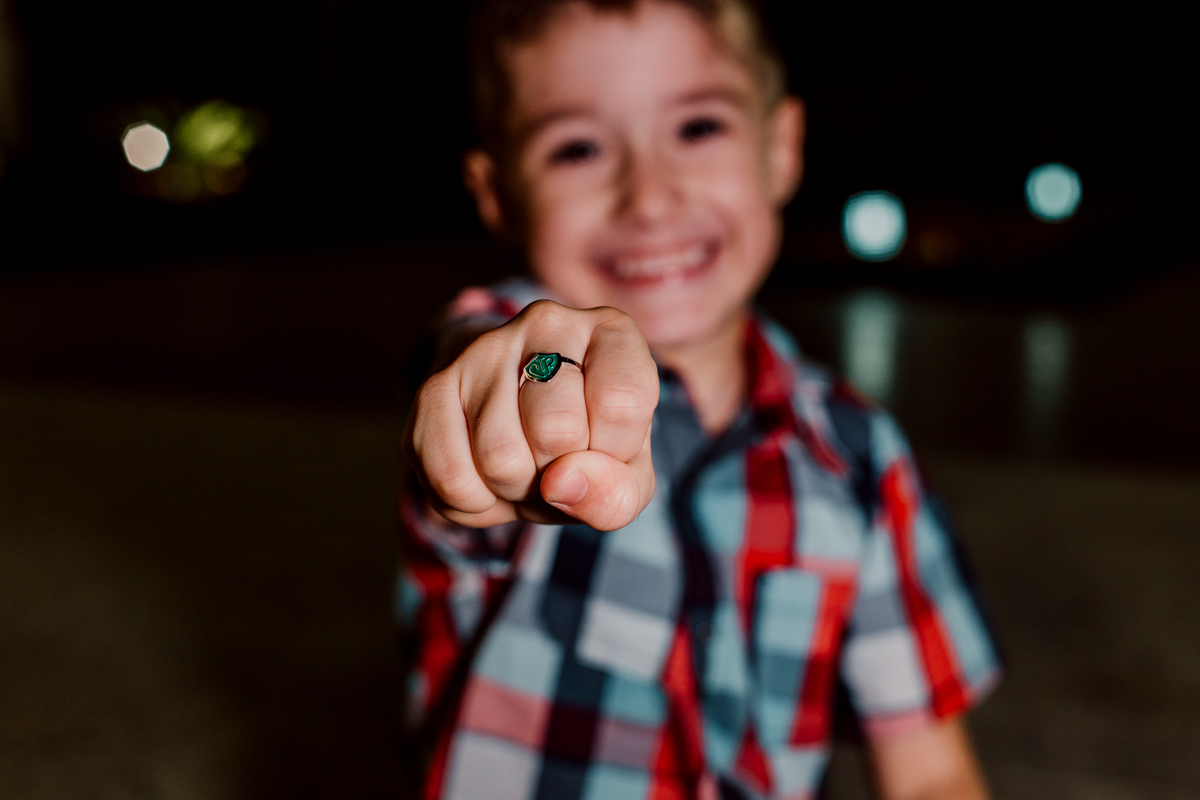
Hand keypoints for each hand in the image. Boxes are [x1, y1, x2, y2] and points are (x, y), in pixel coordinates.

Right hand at [405, 300, 657, 530]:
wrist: (521, 432)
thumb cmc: (586, 450)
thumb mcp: (625, 477)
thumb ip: (615, 492)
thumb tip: (560, 483)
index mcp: (610, 331)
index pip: (621, 402)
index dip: (616, 451)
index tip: (606, 443)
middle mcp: (547, 323)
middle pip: (556, 429)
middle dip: (558, 474)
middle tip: (557, 462)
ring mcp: (484, 349)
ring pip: (499, 456)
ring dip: (515, 491)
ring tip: (523, 469)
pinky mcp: (434, 386)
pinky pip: (451, 475)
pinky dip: (475, 502)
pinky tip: (486, 478)